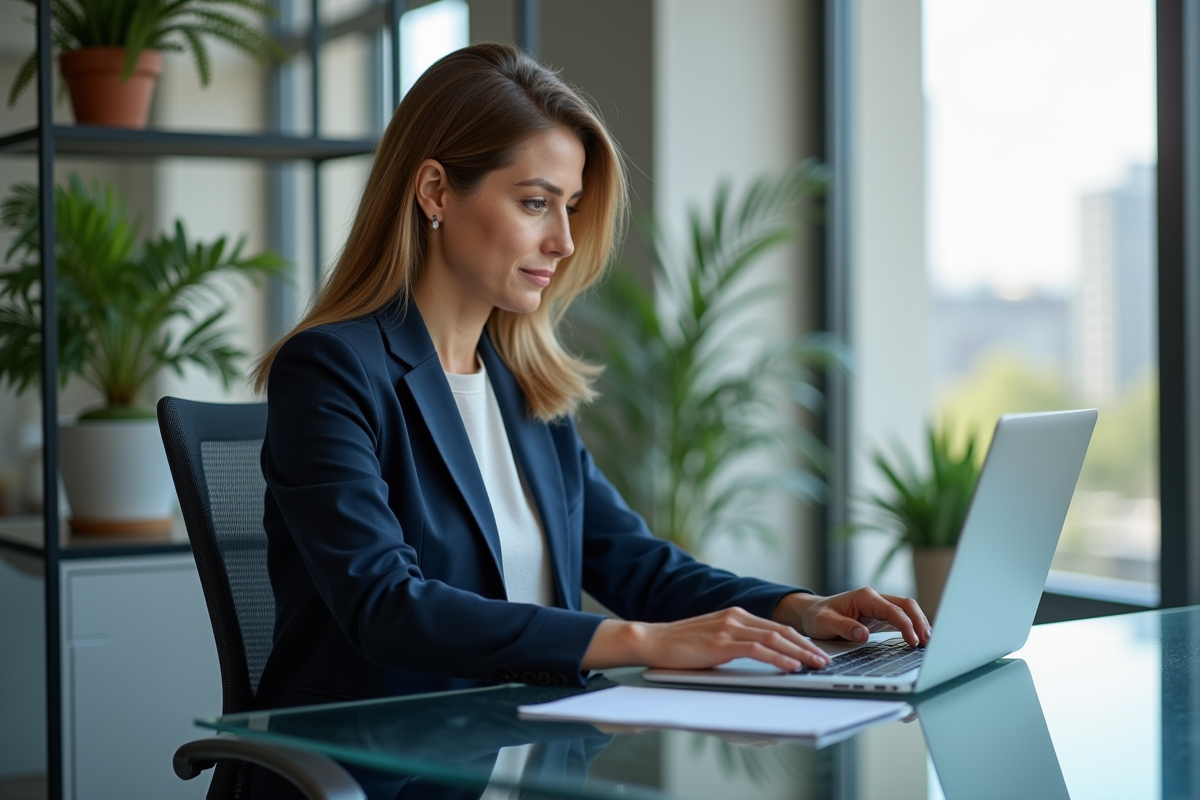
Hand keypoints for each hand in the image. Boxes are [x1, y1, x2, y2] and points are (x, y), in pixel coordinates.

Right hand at [581, 607, 832, 672]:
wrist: (652, 640)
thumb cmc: (680, 645)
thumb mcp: (713, 639)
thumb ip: (736, 643)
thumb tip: (762, 657)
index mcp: (735, 615)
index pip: (776, 627)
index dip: (799, 640)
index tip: (816, 651)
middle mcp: (735, 617)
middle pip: (781, 630)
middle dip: (807, 646)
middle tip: (825, 660)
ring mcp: (728, 628)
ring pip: (774, 638)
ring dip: (799, 653)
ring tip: (816, 665)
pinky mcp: (721, 642)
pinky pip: (757, 649)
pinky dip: (778, 657)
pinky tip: (791, 666)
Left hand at [771, 588, 931, 646]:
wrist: (812, 613)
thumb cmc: (817, 616)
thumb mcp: (823, 623)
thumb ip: (843, 627)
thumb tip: (864, 634)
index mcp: (864, 597)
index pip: (892, 610)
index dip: (906, 625)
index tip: (913, 640)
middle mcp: (874, 599)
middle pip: (906, 605)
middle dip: (920, 622)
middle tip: (927, 643)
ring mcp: (879, 606)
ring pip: (907, 610)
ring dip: (919, 624)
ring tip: (928, 643)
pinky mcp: (880, 615)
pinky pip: (901, 618)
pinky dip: (913, 626)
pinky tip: (919, 638)